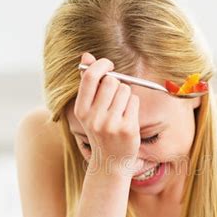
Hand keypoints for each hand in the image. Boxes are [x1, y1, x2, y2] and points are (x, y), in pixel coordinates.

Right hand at [75, 52, 142, 176]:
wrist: (110, 161)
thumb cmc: (101, 130)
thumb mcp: (89, 109)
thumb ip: (88, 83)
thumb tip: (86, 55)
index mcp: (81, 110)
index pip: (91, 77)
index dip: (102, 65)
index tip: (109, 65)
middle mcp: (94, 117)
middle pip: (111, 81)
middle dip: (117, 84)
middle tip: (116, 96)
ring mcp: (111, 124)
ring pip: (125, 90)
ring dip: (126, 96)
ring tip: (121, 110)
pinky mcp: (127, 129)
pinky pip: (134, 102)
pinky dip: (133, 106)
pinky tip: (128, 118)